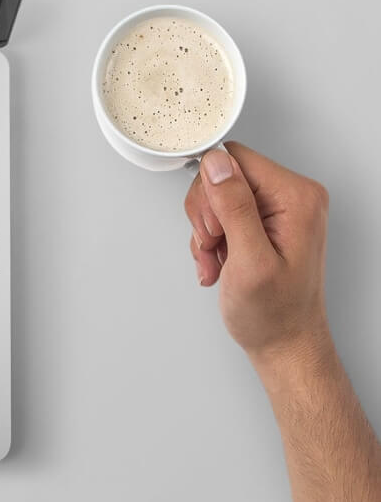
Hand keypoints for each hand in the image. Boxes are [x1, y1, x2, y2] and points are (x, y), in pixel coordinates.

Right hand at [183, 142, 330, 361]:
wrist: (283, 341)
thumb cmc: (275, 313)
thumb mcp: (250, 261)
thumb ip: (234, 207)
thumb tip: (217, 164)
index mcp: (297, 197)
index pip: (235, 159)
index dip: (212, 193)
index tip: (217, 229)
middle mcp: (291, 197)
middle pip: (221, 176)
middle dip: (206, 216)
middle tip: (216, 246)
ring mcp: (276, 209)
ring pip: (214, 196)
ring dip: (205, 232)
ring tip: (217, 259)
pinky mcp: (261, 221)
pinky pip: (218, 213)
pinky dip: (210, 240)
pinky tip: (219, 263)